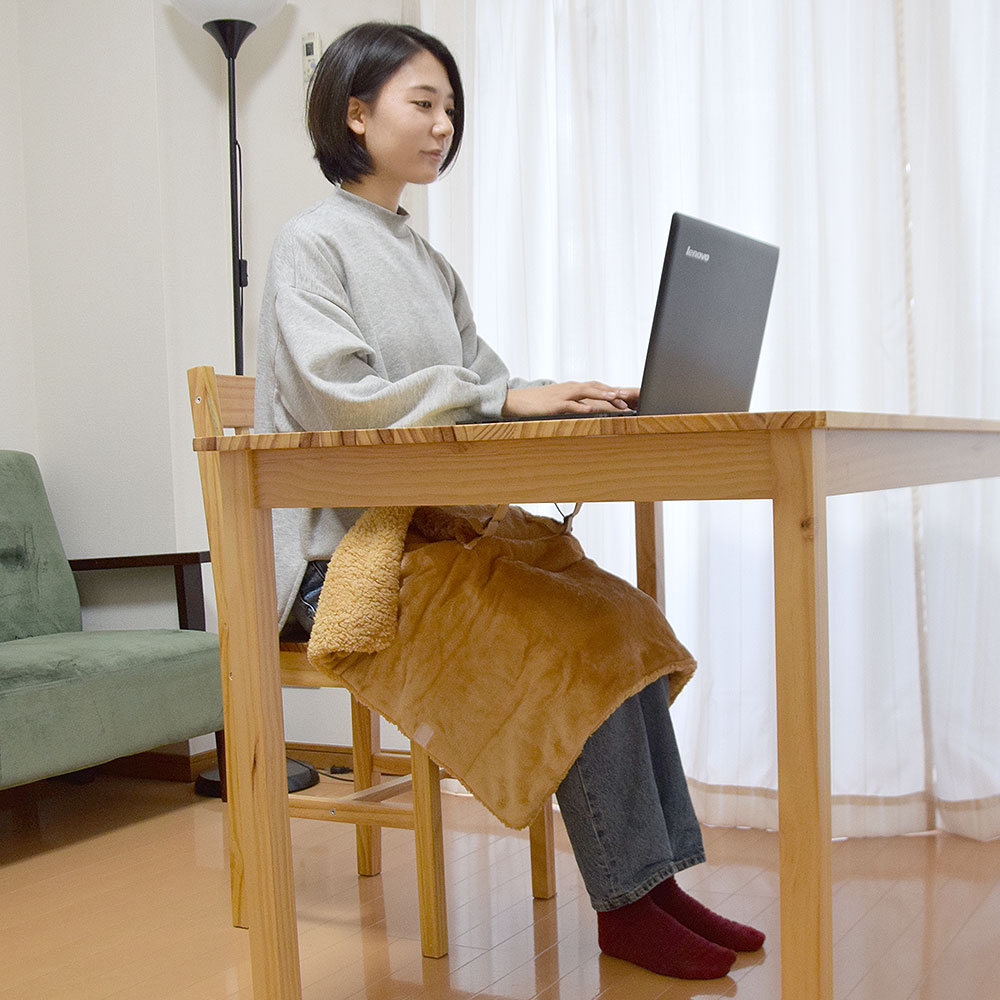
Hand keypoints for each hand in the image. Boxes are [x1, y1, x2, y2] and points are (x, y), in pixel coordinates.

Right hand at [503, 382, 638, 417]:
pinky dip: (581, 406)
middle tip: (628, 398)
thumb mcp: (560, 402)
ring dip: (602, 394)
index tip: (627, 396)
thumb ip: (574, 403)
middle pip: (595, 387)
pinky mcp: (554, 404)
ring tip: (615, 398)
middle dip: (613, 392)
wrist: (517, 401)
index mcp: (573, 388)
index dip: (612, 390)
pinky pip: (570, 405)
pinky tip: (591, 409)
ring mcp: (562, 395)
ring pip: (586, 392)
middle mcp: (570, 388)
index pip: (596, 386)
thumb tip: (590, 408)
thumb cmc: (538, 402)